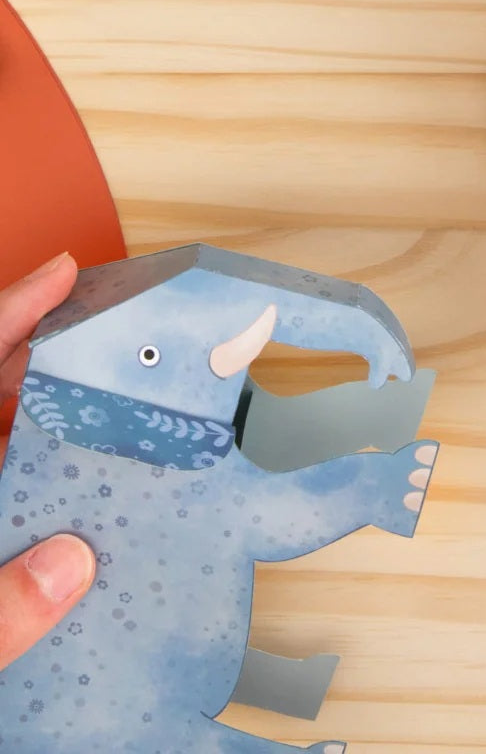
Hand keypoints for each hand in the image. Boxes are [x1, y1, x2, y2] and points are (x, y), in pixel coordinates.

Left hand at [0, 253, 94, 669]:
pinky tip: (85, 490)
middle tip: (119, 337)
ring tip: (119, 406)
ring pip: (4, 442)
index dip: (12, 311)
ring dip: (54, 420)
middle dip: (49, 356)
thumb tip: (72, 567)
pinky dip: (45, 481)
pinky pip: (11, 491)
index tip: (63, 273)